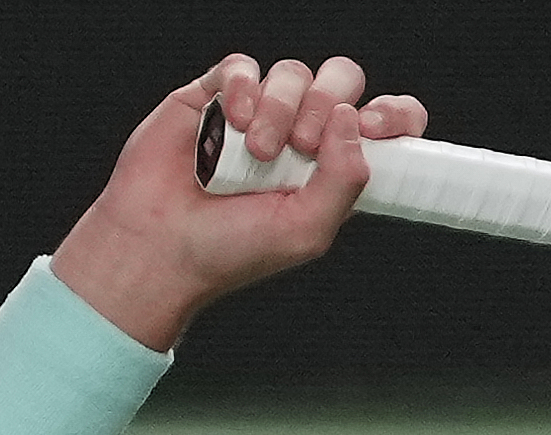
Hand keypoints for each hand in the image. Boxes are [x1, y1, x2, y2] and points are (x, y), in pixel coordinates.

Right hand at [51, 54, 427, 349]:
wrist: (158, 248)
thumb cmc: (227, 252)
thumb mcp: (305, 232)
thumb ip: (345, 179)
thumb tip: (351, 117)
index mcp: (329, 168)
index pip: (382, 121)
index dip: (392, 113)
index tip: (376, 126)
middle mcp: (298, 134)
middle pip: (342, 79)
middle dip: (328, 104)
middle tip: (301, 147)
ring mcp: (256, 113)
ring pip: (293, 73)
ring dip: (280, 107)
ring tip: (255, 150)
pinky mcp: (213, 98)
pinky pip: (243, 66)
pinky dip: (242, 88)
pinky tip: (231, 122)